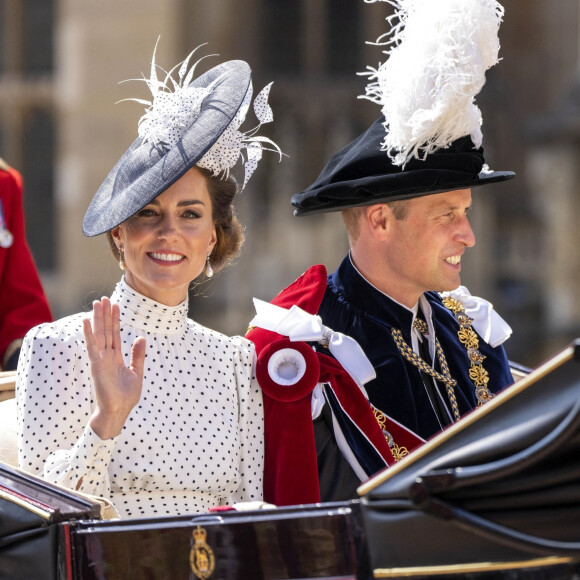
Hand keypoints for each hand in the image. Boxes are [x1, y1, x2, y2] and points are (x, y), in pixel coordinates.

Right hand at [83, 297, 145, 438]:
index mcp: (116, 357)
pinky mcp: (96, 365)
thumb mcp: (137, 372)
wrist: (118, 411)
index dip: (115, 320)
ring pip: (99, 334)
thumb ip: (138, 355)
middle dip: (105, 314)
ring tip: (97, 303)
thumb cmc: (126, 396)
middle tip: (103, 298)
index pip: (115, 334)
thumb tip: (141, 338)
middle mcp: (107, 356)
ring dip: (98, 318)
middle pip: (106, 330)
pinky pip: (92, 346)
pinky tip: (86, 321)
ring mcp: (100, 359)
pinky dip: (89, 333)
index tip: (114, 305)